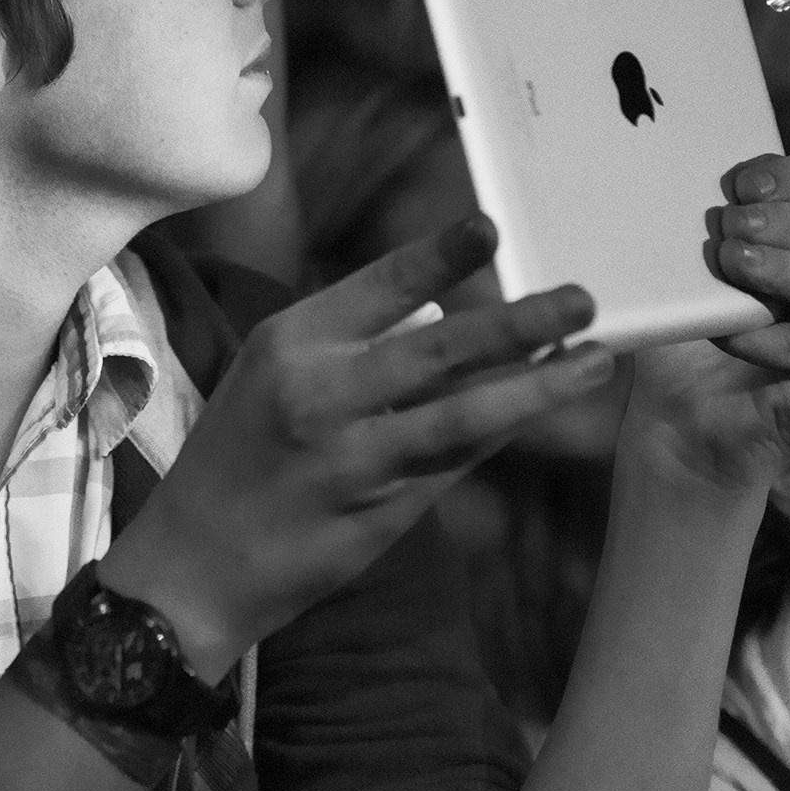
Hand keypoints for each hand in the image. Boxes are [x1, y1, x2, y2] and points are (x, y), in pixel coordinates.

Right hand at [100, 216, 617, 677]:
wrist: (195, 562)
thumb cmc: (236, 455)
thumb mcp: (270, 375)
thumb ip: (347, 345)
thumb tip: (446, 317)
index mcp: (290, 342)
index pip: (379, 285)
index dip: (440, 255)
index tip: (490, 227)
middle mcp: (323, 391)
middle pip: (440, 348)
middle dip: (520, 322)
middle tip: (582, 299)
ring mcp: (356, 455)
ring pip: (467, 412)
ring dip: (539, 385)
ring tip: (594, 359)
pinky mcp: (383, 510)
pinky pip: (458, 458)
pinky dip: (504, 429)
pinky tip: (543, 405)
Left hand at [619, 151, 789, 498]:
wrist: (679, 421)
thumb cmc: (684, 344)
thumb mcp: (688, 276)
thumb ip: (706, 232)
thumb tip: (687, 187)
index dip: (787, 175)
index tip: (736, 188)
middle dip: (779, 224)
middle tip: (727, 231)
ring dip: (785, 272)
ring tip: (733, 268)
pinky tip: (741, 339)